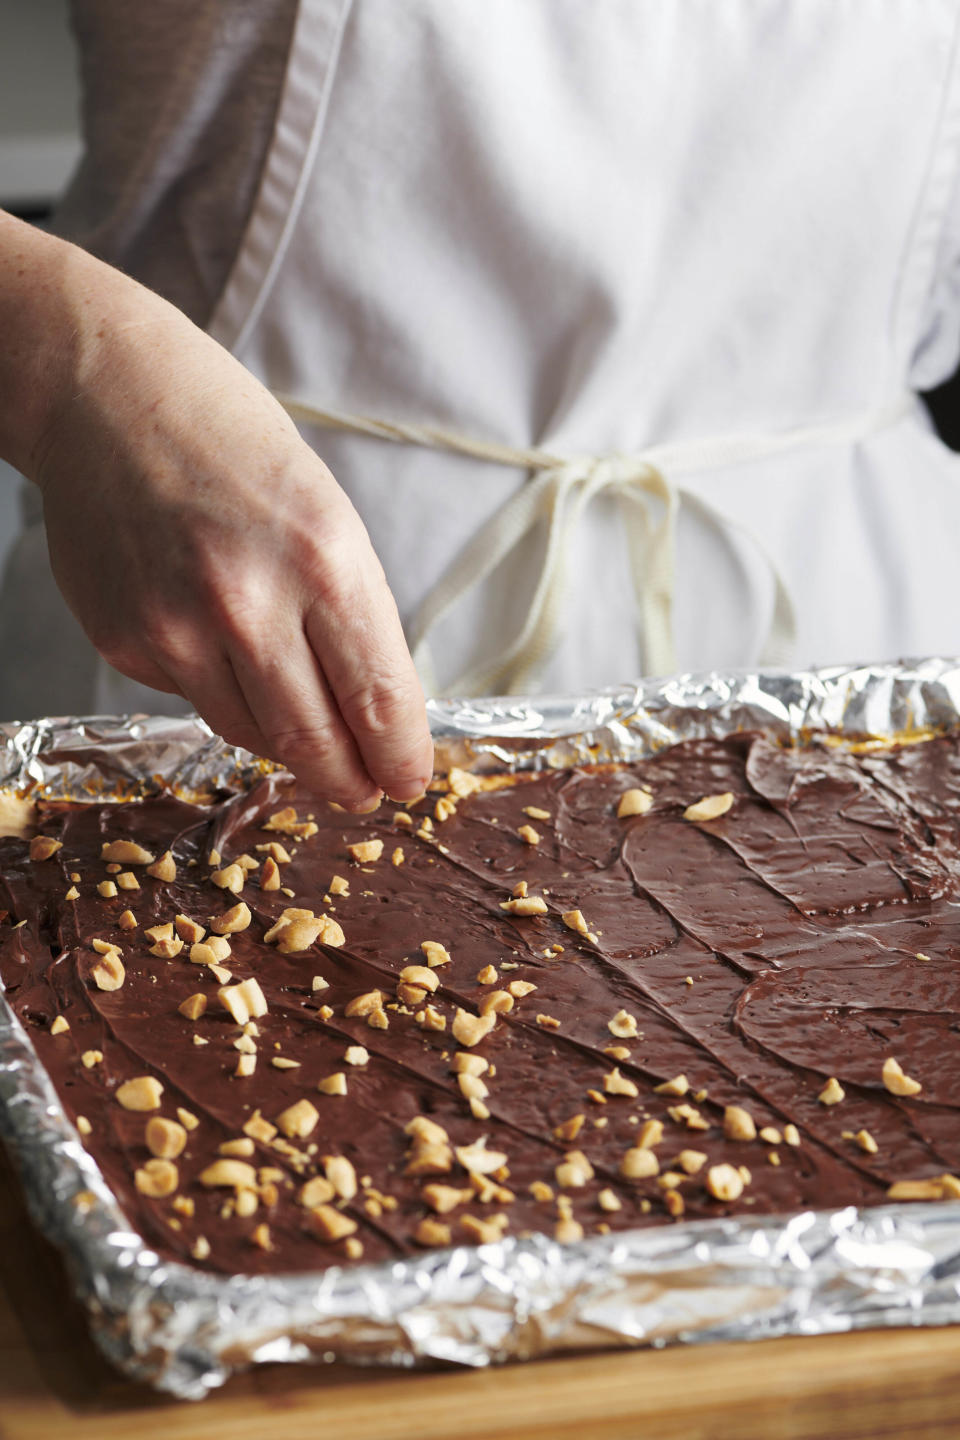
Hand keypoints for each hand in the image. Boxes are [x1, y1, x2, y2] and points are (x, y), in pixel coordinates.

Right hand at [7, 222, 432, 807]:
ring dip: (289, 747)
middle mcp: (250, 603)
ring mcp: (179, 629)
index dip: (400, 757)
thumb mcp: (326, 514)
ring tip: (307, 734)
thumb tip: (371, 707)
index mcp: (325, 559)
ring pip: (252, 734)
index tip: (409, 781)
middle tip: (362, 792)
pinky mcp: (128, 643)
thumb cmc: (233, 445)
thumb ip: (348, 612)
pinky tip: (222, 648)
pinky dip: (224, 694)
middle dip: (348, 780)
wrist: (111, 399)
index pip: (379, 698)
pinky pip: (196, 698)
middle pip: (314, 740)